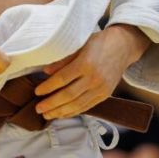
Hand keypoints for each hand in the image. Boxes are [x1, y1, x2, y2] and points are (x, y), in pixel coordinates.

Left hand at [34, 24, 149, 119]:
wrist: (122, 46)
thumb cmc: (97, 42)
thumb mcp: (78, 44)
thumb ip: (62, 59)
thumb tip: (45, 72)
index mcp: (86, 63)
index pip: (62, 79)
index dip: (48, 87)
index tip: (36, 91)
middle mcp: (94, 78)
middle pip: (69, 95)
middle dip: (51, 104)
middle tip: (38, 108)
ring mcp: (101, 88)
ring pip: (77, 105)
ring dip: (60, 112)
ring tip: (47, 115)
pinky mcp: (105, 95)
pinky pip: (87, 107)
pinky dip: (73, 112)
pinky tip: (62, 114)